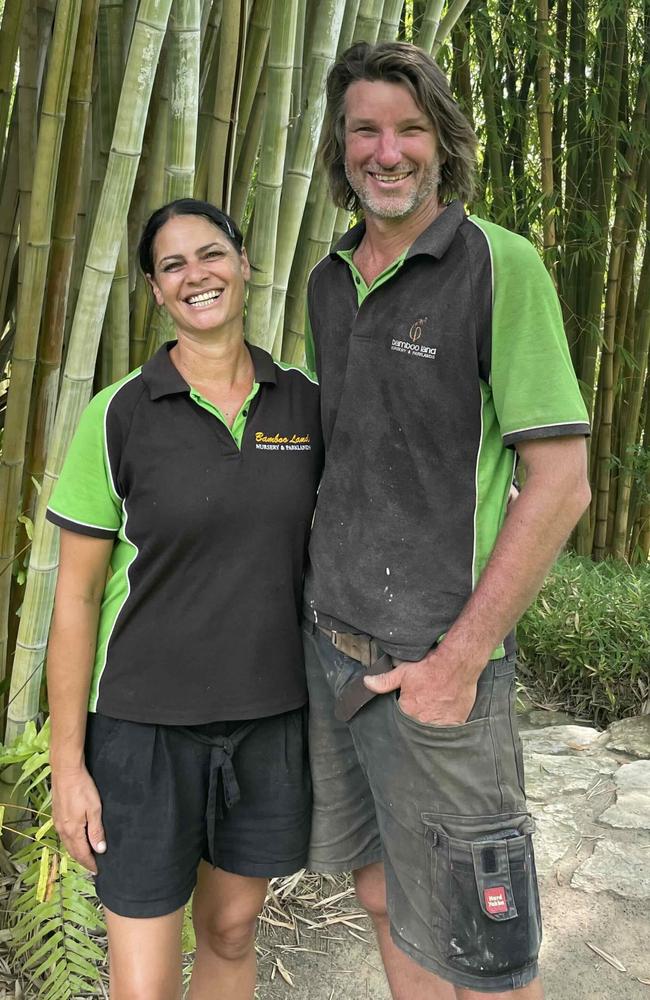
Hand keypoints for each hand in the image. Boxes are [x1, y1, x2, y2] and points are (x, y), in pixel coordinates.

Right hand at [51, 764, 105, 872]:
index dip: (90, 863)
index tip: (97, 871)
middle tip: (92, 867)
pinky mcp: (56, 815)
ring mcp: (57, 822)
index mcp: (73, 830)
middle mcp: (62, 830)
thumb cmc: (82, 788)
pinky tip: (76, 840)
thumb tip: (100, 849)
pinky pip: (64, 835)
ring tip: (85, 857)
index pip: (82, 853)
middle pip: (73, 851)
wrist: (66, 771)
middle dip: (82, 860)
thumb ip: (96, 831)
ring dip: (76, 852)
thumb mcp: (94, 809)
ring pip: (67, 844)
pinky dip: (71, 842)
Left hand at [363, 650, 477, 725]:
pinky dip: (446, 725)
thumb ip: (384, 681)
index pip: (401, 717)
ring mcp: (440, 723)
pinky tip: (446, 714)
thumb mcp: (403, 671)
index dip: (405, 711)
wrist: (457, 663)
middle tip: (425, 705)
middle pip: (416, 725)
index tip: (412, 703)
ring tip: (435, 710)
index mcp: (407, 710)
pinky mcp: (456, 722)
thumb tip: (366, 682)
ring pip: (432, 729)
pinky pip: (448, 730)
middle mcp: (422, 721)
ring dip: (432, 723)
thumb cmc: (431, 666)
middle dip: (418, 718)